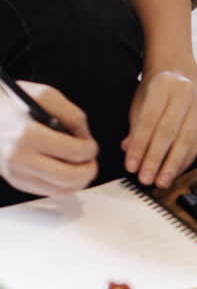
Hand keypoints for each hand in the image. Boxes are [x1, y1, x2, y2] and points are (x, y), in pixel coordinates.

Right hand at [0, 81, 97, 196]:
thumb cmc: (14, 103)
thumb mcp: (44, 95)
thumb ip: (72, 114)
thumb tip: (85, 138)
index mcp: (26, 135)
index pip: (74, 152)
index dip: (90, 148)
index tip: (89, 143)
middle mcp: (19, 158)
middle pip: (70, 177)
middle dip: (88, 168)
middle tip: (89, 159)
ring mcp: (16, 173)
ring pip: (62, 190)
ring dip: (80, 180)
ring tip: (80, 166)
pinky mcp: (16, 181)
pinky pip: (50, 193)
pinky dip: (65, 186)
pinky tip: (67, 172)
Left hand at [123, 70, 196, 187]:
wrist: (179, 76)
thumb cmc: (156, 93)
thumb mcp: (139, 104)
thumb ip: (135, 128)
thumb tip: (130, 152)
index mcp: (162, 86)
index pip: (148, 121)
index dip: (140, 146)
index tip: (132, 166)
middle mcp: (185, 94)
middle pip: (169, 132)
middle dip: (156, 159)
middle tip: (146, 178)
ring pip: (186, 140)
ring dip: (172, 164)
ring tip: (161, 180)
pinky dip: (184, 160)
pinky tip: (174, 171)